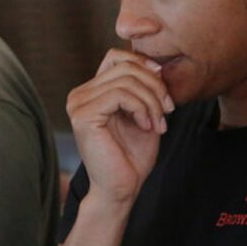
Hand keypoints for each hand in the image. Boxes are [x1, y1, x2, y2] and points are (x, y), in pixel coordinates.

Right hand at [66, 49, 171, 206]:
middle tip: (167, 112)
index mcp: (90, 92)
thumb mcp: (143, 114)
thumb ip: (143, 89)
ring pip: (126, 80)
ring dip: (152, 101)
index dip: (144, 65)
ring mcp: (78, 104)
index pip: (116, 57)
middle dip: (155, 87)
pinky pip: (120, 95)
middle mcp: (79, 95)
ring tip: (159, 124)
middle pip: (125, 66)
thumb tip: (155, 65)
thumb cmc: (132, 157)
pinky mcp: (83, 116)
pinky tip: (147, 126)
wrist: (121, 188)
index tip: (163, 92)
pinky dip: (142, 108)